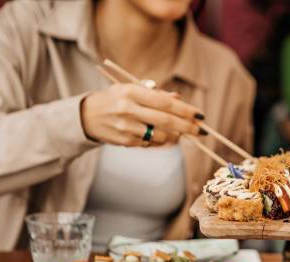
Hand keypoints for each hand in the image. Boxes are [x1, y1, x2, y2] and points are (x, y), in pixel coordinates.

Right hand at [80, 83, 204, 146]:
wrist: (87, 116)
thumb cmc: (116, 99)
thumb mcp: (131, 89)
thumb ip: (155, 93)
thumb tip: (179, 97)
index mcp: (131, 91)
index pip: (165, 102)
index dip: (185, 110)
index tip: (200, 115)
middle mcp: (128, 109)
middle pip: (166, 121)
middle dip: (188, 127)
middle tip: (202, 131)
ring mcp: (126, 127)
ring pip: (161, 136)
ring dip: (174, 136)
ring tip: (176, 132)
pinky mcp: (125, 141)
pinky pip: (151, 144)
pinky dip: (159, 141)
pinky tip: (157, 135)